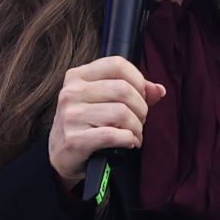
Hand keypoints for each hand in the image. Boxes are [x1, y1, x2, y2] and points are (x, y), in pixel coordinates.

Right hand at [48, 56, 166, 186]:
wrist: (60, 156)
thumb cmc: (86, 124)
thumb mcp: (102, 101)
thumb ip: (132, 91)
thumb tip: (159, 90)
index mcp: (77, 76)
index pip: (117, 64)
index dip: (138, 79)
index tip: (141, 96)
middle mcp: (71, 92)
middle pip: (123, 90)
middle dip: (141, 108)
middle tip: (139, 120)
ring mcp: (71, 116)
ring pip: (122, 113)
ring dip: (136, 127)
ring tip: (134, 134)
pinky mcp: (75, 139)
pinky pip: (113, 135)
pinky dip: (128, 140)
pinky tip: (128, 142)